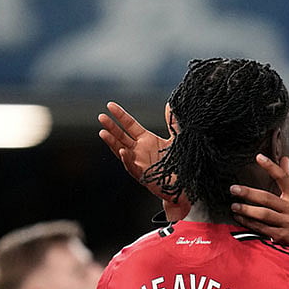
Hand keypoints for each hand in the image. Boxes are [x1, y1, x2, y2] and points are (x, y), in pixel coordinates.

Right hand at [97, 101, 189, 220]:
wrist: (186, 182)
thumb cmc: (180, 162)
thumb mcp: (177, 139)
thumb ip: (173, 123)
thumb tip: (171, 105)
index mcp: (146, 140)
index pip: (129, 125)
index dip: (120, 115)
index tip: (110, 105)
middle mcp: (140, 150)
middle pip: (121, 136)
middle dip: (111, 127)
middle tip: (101, 117)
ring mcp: (140, 163)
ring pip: (122, 151)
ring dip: (112, 143)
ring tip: (103, 133)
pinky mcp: (144, 176)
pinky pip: (133, 168)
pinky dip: (128, 160)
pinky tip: (123, 151)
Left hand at [230, 154, 288, 258]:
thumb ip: (288, 179)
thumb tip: (284, 159)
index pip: (283, 178)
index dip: (271, 166)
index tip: (259, 157)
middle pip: (267, 198)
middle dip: (248, 193)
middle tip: (234, 189)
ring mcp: (288, 223)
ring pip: (263, 215)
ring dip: (246, 210)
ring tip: (234, 206)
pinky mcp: (283, 236)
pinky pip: (262, 229)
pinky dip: (249, 224)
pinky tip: (240, 219)